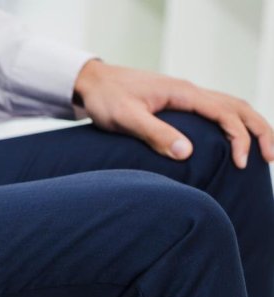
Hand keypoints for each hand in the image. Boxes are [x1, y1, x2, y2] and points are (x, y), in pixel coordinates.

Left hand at [73, 60, 273, 167]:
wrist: (91, 82)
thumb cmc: (105, 99)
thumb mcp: (125, 118)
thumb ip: (154, 134)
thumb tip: (186, 153)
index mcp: (183, 93)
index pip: (225, 113)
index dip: (240, 138)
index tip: (242, 163)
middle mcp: (190, 91)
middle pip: (239, 107)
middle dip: (259, 131)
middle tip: (271, 158)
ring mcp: (186, 96)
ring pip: (230, 107)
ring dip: (250, 127)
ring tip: (261, 152)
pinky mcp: (178, 103)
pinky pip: (216, 111)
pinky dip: (232, 124)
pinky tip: (232, 142)